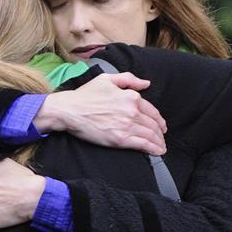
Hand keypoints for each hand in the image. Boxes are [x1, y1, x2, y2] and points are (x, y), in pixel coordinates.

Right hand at [34, 73, 166, 154]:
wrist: (70, 110)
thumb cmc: (85, 95)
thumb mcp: (107, 79)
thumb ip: (129, 79)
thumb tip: (146, 84)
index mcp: (131, 96)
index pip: (152, 111)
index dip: (159, 120)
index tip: (161, 126)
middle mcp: (132, 111)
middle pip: (153, 125)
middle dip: (160, 133)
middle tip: (162, 139)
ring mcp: (127, 125)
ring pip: (150, 135)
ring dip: (159, 143)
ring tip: (161, 148)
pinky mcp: (120, 139)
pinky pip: (143, 144)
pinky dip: (153, 149)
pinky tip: (157, 152)